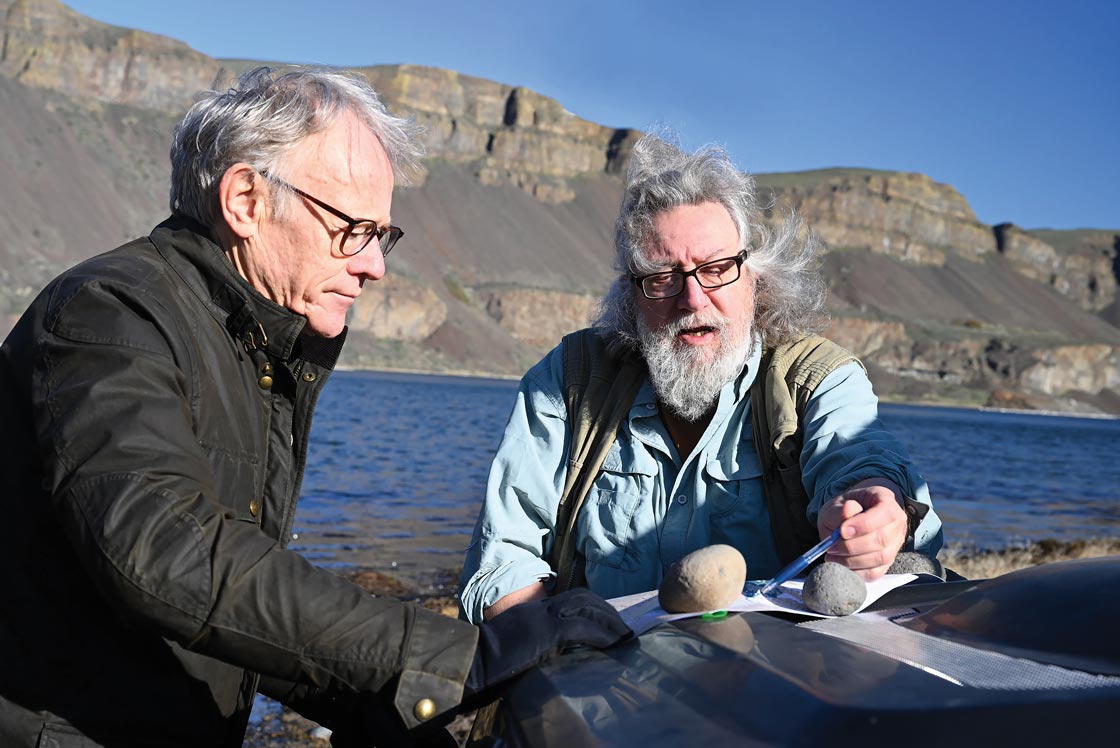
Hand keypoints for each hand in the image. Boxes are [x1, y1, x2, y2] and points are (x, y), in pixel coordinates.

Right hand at [465, 587, 632, 700]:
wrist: (474, 659)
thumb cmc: (488, 658)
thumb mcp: (516, 641)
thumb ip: (535, 639)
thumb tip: (553, 652)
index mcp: (535, 609)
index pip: (571, 598)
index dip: (593, 606)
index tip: (607, 619)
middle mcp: (542, 608)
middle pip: (584, 598)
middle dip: (606, 611)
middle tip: (622, 627)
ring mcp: (545, 618)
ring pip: (587, 608)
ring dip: (609, 621)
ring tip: (623, 636)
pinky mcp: (548, 632)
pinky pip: (582, 628)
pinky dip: (602, 634)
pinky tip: (613, 643)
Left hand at [817, 478, 907, 580]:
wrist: (847, 518)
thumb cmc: (843, 510)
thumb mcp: (835, 504)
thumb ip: (840, 509)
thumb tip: (849, 510)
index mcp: (886, 500)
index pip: (885, 513)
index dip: (863, 525)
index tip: (842, 531)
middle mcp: (897, 522)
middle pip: (882, 539)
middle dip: (853, 546)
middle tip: (831, 546)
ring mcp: (895, 543)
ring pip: (880, 558)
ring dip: (853, 560)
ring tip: (833, 556)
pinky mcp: (888, 561)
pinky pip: (876, 572)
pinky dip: (856, 571)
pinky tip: (841, 564)